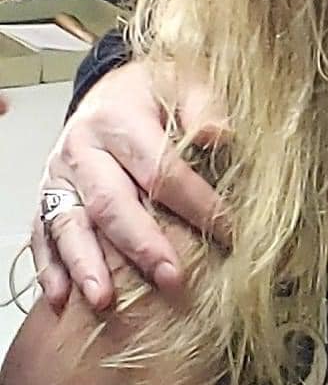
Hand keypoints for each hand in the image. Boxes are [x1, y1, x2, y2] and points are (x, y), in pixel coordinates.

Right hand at [29, 61, 229, 312]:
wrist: (114, 87)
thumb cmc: (158, 93)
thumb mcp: (188, 84)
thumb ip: (205, 108)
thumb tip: (218, 136)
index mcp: (118, 119)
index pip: (160, 169)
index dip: (196, 203)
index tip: (228, 233)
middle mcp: (82, 148)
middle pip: (111, 202)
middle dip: (141, 244)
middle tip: (171, 278)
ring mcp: (59, 176)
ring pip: (68, 223)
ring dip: (85, 264)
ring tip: (102, 300)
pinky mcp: (48, 197)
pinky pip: (42, 234)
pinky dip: (49, 268)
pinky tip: (61, 299)